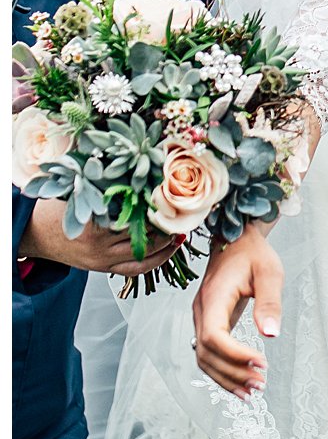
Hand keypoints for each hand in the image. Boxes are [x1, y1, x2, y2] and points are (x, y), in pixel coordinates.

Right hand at [19, 199, 180, 275]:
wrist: (33, 234)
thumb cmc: (56, 210)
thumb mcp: (79, 194)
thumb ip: (106, 186)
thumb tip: (137, 169)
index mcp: (93, 224)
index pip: (134, 215)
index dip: (155, 207)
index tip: (171, 196)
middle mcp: (99, 246)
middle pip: (143, 236)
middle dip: (165, 224)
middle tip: (182, 212)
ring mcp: (102, 260)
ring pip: (144, 254)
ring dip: (166, 242)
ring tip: (181, 228)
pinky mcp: (103, 269)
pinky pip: (136, 269)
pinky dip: (157, 260)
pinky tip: (171, 248)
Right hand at [191, 229, 282, 397]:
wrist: (236, 239)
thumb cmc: (254, 253)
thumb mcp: (270, 272)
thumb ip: (270, 303)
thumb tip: (272, 334)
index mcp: (213, 299)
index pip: (215, 337)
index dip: (235, 355)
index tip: (262, 364)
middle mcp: (201, 312)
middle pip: (206, 354)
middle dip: (232, 373)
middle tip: (260, 385)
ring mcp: (202, 319)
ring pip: (203, 358)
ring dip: (225, 378)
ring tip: (252, 392)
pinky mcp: (209, 323)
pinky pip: (208, 353)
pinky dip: (222, 370)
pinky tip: (241, 382)